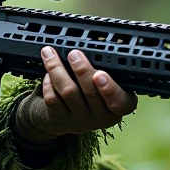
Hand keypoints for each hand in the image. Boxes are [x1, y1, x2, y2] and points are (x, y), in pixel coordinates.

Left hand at [15, 46, 136, 145]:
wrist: (64, 118)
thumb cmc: (90, 94)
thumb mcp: (105, 87)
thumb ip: (104, 72)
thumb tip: (92, 48)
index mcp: (119, 105)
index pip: (121, 102)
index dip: (110, 89)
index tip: (99, 74)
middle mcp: (101, 117)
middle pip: (91, 92)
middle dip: (81, 69)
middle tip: (74, 54)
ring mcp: (80, 120)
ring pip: (68, 92)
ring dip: (57, 69)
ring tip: (50, 53)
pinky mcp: (60, 119)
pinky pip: (52, 98)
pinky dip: (48, 82)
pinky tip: (48, 73)